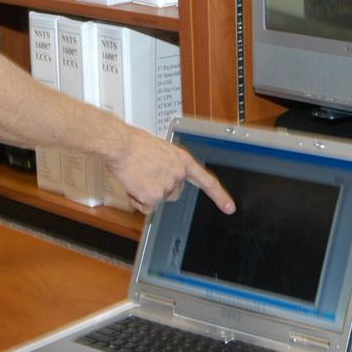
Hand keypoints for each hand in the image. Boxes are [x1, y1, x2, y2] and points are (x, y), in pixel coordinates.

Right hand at [109, 128, 235, 215]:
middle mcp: (178, 175)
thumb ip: (169, 165)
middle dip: (161, 189)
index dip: (220, 196)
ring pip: (158, 200)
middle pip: (174, 194)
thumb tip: (164, 177)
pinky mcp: (154, 197)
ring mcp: (167, 187)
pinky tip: (133, 185)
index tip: (229, 207)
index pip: (207, 182)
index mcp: (183, 161)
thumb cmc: (135, 143)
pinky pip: (146, 207)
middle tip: (146, 175)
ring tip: (137, 176)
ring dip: (146, 194)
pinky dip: (138, 200)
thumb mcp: (161, 150)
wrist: (121, 145)